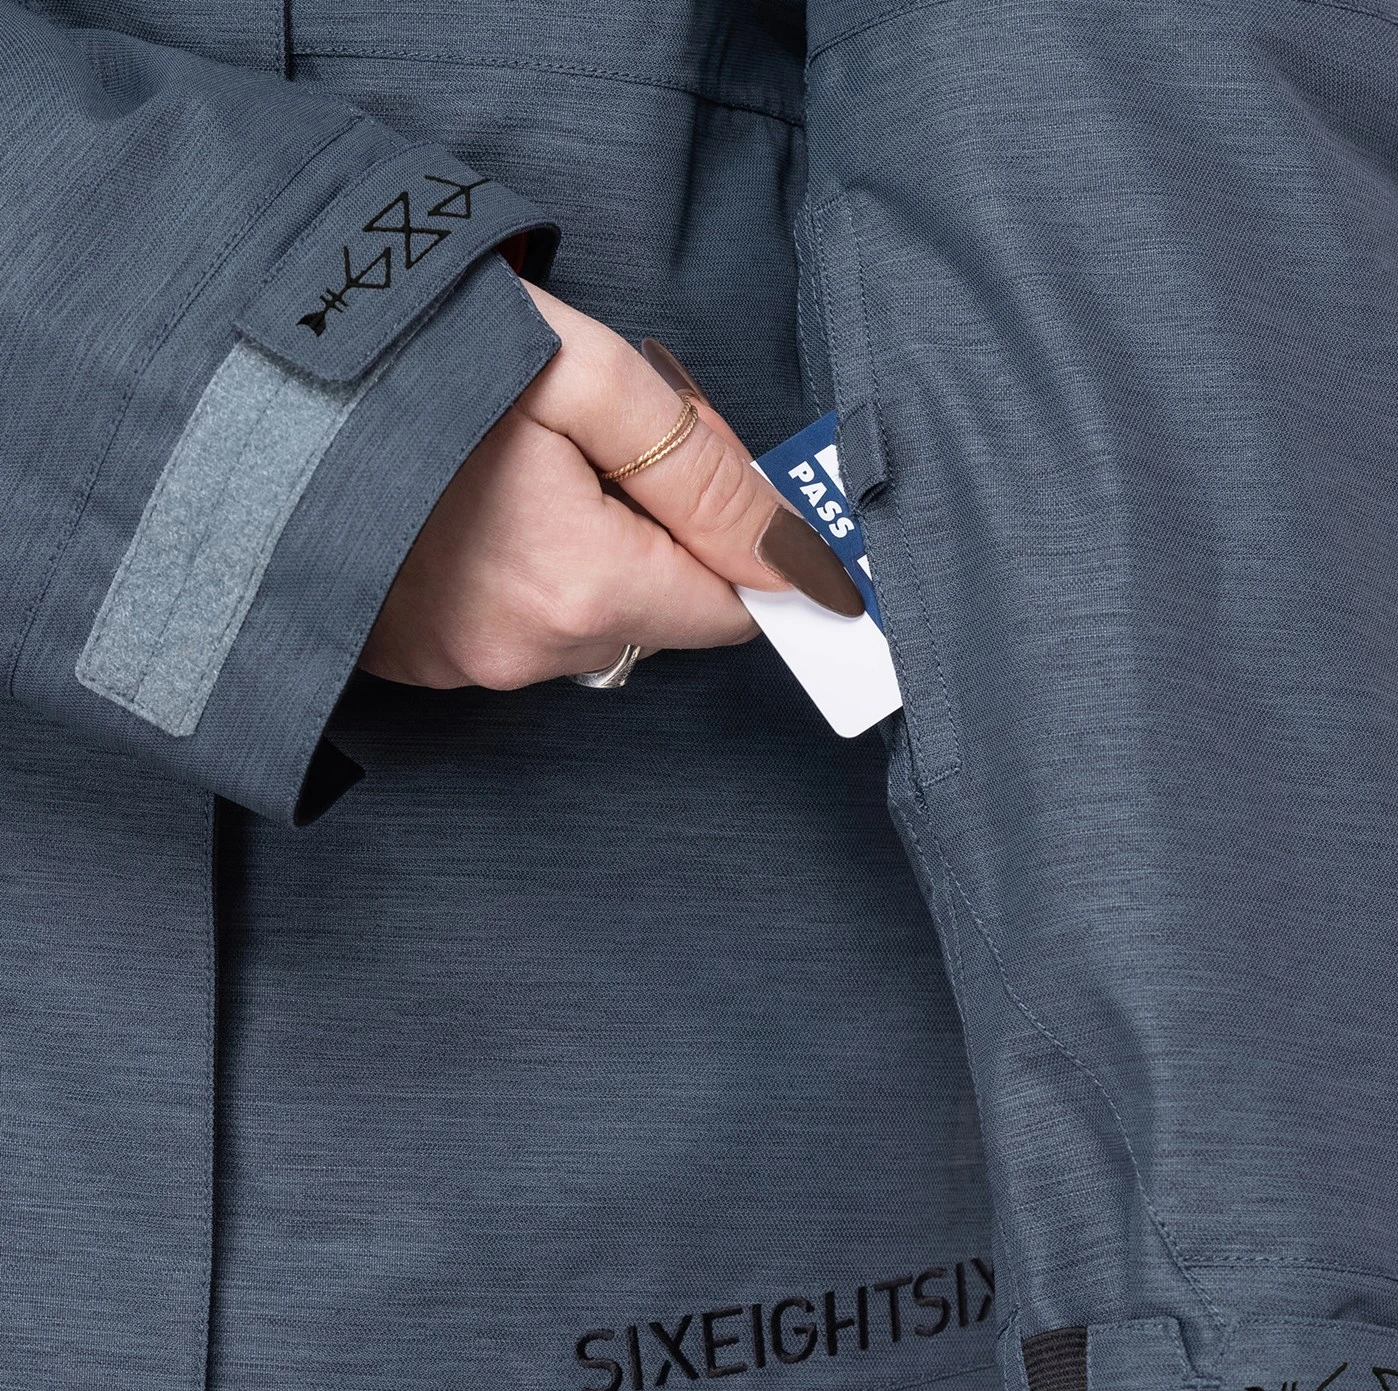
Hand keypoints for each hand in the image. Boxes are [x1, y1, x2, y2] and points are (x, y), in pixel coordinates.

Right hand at [359, 277, 862, 689]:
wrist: (243, 383)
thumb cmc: (411, 360)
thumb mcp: (587, 377)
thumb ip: (704, 472)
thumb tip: (796, 559)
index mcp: (579, 589)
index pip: (730, 610)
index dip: (729, 536)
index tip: (690, 469)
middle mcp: (525, 652)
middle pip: (659, 615)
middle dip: (655, 533)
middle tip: (588, 440)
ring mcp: (461, 666)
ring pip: (588, 621)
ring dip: (587, 552)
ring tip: (515, 465)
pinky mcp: (416, 660)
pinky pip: (517, 627)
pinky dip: (521, 573)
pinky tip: (470, 506)